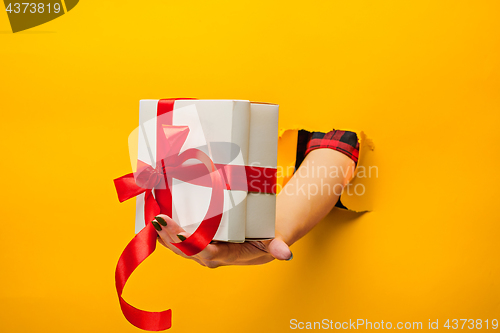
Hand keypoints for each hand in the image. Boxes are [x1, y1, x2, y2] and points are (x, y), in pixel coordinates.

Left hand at [152, 214, 292, 267]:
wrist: (260, 241)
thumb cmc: (264, 238)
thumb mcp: (272, 240)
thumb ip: (277, 246)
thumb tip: (286, 254)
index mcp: (223, 256)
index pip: (203, 251)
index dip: (189, 242)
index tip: (178, 230)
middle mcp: (208, 256)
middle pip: (184, 248)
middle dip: (170, 235)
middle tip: (158, 217)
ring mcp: (200, 251)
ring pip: (176, 246)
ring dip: (162, 233)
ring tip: (151, 215)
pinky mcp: (195, 244)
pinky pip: (176, 240)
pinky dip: (165, 231)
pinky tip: (154, 216)